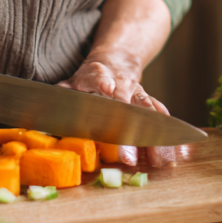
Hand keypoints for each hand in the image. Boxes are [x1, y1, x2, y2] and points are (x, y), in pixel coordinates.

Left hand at [58, 55, 175, 166]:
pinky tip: (180, 152)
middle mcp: (120, 84)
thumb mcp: (69, 85)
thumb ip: (59, 96)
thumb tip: (41, 109)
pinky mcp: (151, 104)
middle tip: (129, 156)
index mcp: (95, 76)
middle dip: (129, 132)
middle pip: (125, 105)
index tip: (106, 88)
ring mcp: (138, 94)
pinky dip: (172, 135)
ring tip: (160, 160)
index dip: (101, 83)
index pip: (97, 79)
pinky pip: (162, 119)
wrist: (116, 62)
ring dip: (154, 139)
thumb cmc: (86, 83)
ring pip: (148, 114)